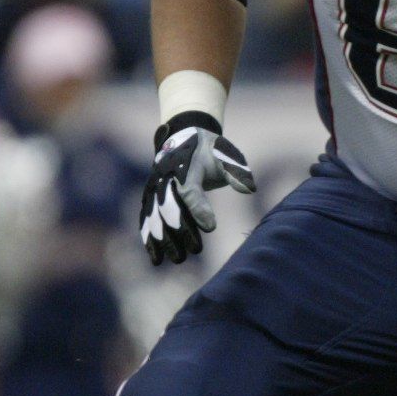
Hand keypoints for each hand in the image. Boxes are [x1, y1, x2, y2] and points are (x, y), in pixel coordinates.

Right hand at [141, 111, 255, 265]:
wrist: (183, 135)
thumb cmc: (209, 149)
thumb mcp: (226, 154)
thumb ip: (236, 171)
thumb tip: (249, 189)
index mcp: (185, 166)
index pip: (190, 191)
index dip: (199, 209)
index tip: (211, 228)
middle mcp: (166, 177)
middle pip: (169, 206)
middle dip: (181, 230)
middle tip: (195, 251)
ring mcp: (155, 187)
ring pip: (155, 216)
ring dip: (164, 239)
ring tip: (176, 260)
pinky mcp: (150, 196)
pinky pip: (147, 218)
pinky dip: (149, 238)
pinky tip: (156, 258)